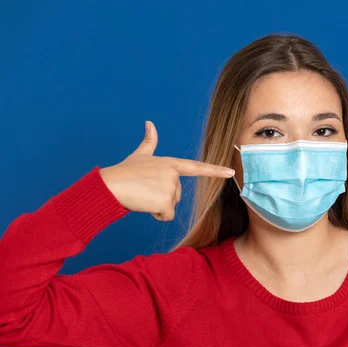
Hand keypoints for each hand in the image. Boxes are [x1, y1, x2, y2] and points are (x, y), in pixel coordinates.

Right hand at [99, 121, 234, 221]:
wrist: (110, 185)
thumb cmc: (123, 172)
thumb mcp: (139, 155)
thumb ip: (149, 142)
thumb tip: (149, 123)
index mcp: (170, 163)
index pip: (196, 167)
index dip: (214, 170)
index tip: (230, 172)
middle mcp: (173, 174)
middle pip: (177, 195)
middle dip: (162, 198)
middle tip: (144, 190)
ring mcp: (171, 187)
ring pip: (171, 206)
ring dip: (158, 206)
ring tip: (143, 196)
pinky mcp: (166, 201)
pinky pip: (167, 216)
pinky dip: (156, 215)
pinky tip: (144, 205)